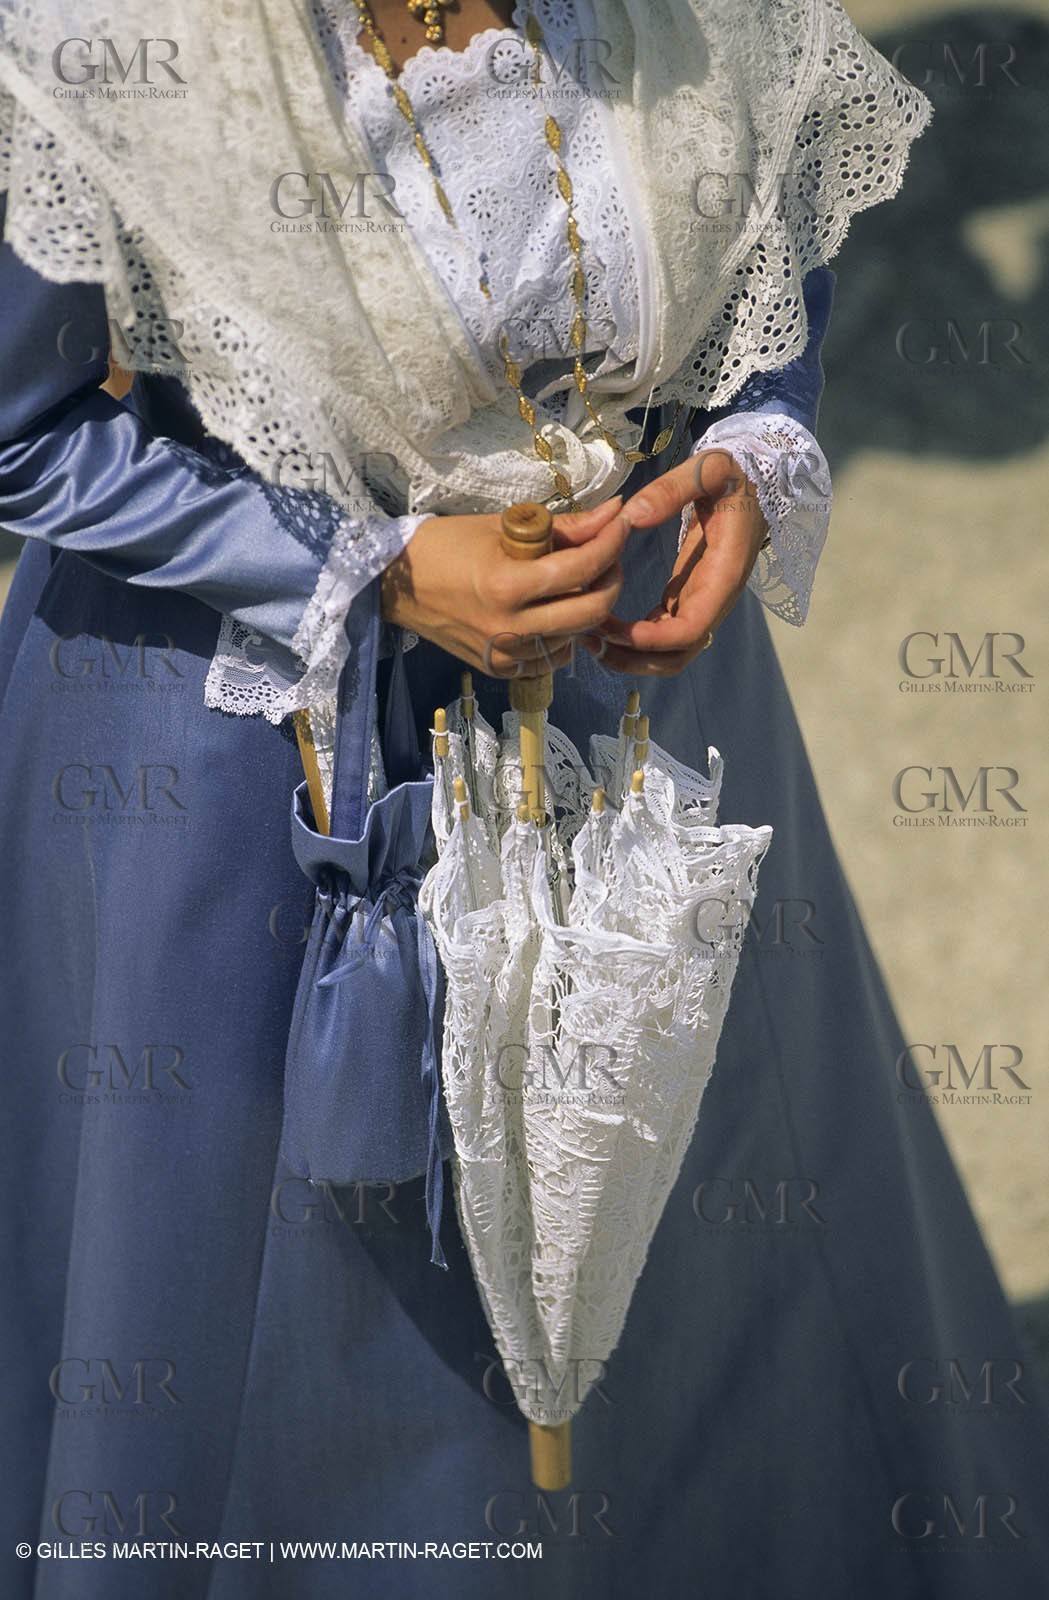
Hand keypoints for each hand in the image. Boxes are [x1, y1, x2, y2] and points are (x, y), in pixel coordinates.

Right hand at [379, 497, 630, 676]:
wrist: (398, 585)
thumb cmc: (446, 545)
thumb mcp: (502, 526)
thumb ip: (564, 527)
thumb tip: (614, 513)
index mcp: (505, 585)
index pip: (581, 568)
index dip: (611, 542)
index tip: (622, 524)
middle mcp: (508, 627)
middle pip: (591, 612)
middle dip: (612, 580)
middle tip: (608, 558)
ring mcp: (505, 654)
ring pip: (578, 637)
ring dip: (590, 608)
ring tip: (579, 582)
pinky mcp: (502, 669)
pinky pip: (554, 656)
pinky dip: (566, 634)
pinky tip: (555, 611)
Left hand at [588, 450, 767, 675]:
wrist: (752, 484)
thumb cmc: (732, 475)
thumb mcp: (708, 469)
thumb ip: (673, 488)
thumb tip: (632, 516)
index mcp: (723, 574)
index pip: (693, 629)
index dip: (655, 640)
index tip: (617, 631)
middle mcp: (714, 598)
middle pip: (678, 655)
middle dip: (635, 658)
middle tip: (592, 642)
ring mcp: (701, 602)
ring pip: (669, 653)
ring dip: (631, 656)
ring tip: (591, 639)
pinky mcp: (687, 598)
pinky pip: (662, 633)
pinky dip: (634, 638)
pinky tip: (603, 624)